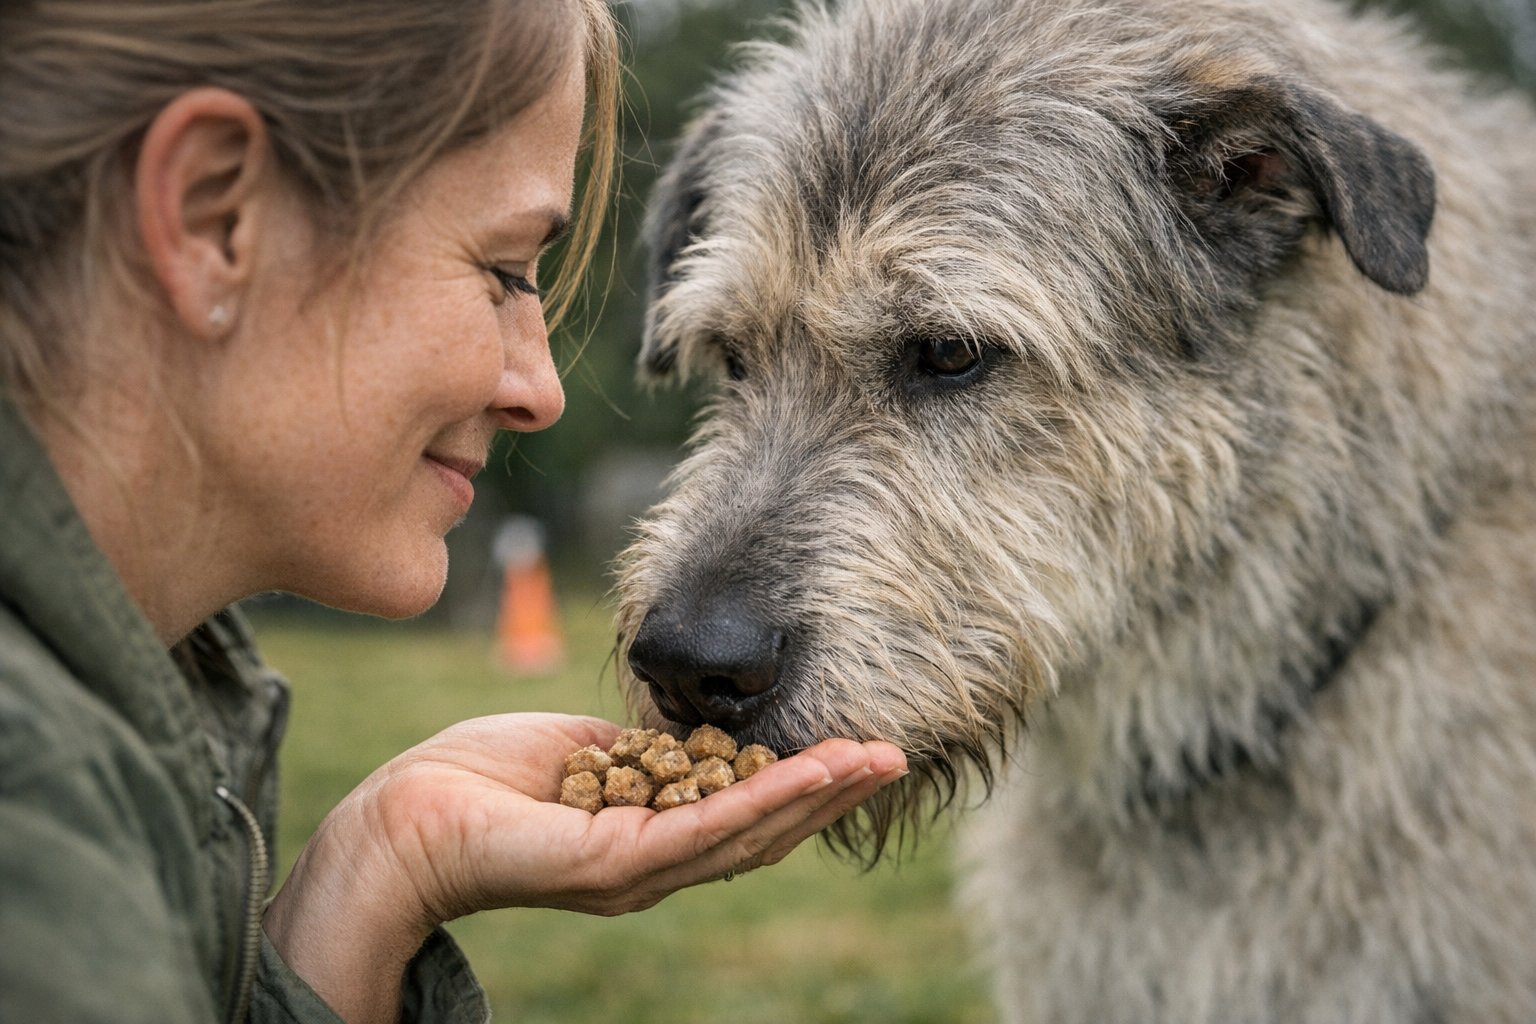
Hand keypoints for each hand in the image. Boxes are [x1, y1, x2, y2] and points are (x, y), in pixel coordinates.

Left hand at [263, 713, 905, 1022]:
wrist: (404, 814)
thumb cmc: (480, 778)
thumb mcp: (586, 753)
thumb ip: (643, 750)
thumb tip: (686, 732)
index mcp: (650, 836)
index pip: (745, 815)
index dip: (804, 785)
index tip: (854, 748)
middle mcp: (655, 866)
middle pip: (765, 832)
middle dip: (832, 792)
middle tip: (894, 756)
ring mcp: (638, 872)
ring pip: (748, 835)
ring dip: (816, 795)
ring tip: (872, 760)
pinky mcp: (614, 866)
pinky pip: (704, 830)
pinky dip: (763, 799)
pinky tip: (809, 771)